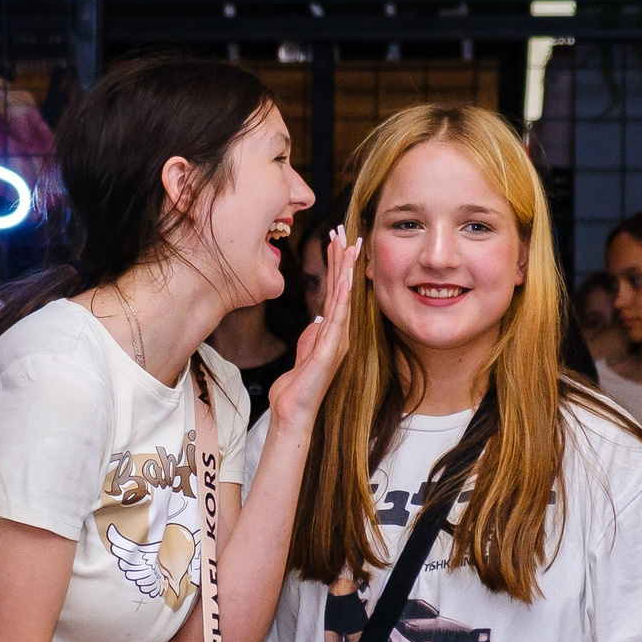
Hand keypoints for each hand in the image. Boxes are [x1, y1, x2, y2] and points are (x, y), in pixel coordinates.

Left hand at [266, 232, 360, 431]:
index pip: (336, 291)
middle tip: (344, 230)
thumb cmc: (298, 385)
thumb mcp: (304, 351)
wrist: (293, 411)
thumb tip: (319, 316)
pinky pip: (338, 320)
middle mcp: (340, 333)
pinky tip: (346, 279)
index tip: (338, 239)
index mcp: (333, 331)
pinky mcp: (329, 351)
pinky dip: (343, 298)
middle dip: (343, 258)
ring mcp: (337, 341)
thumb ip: (313, 333)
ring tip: (348, 245)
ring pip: (343, 298)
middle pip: (343, 288)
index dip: (338, 264)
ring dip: (345, 270)